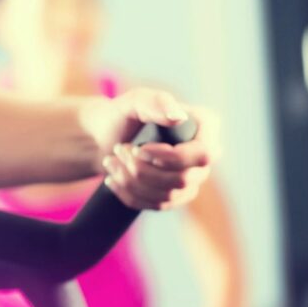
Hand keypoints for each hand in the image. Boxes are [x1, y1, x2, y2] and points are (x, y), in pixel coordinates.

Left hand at [87, 89, 218, 210]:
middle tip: (119, 150)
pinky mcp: (173, 196)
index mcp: (204, 127)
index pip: (203, 154)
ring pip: (167, 195)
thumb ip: (157, 103)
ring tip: (111, 160)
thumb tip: (179, 118)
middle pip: (183, 179)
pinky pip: (155, 205)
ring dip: (131, 180)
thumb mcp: (135, 101)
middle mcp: (203, 155)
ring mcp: (191, 178)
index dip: (170, 158)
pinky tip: (112, 179)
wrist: (103, 136)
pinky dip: (128, 193)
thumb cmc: (122, 114)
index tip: (140, 149)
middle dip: (142, 169)